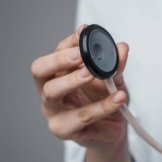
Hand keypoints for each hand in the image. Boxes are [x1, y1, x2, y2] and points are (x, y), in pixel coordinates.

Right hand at [31, 25, 129, 149]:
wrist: (112, 130)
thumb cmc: (105, 100)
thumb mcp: (114, 78)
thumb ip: (116, 64)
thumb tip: (122, 47)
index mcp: (59, 73)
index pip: (57, 51)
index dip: (70, 41)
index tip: (85, 31)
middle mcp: (50, 90)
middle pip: (40, 69)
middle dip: (59, 59)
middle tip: (80, 54)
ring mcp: (53, 110)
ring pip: (52, 92)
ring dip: (72, 80)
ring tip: (92, 73)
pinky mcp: (63, 129)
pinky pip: (83, 116)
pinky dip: (103, 106)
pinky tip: (119, 97)